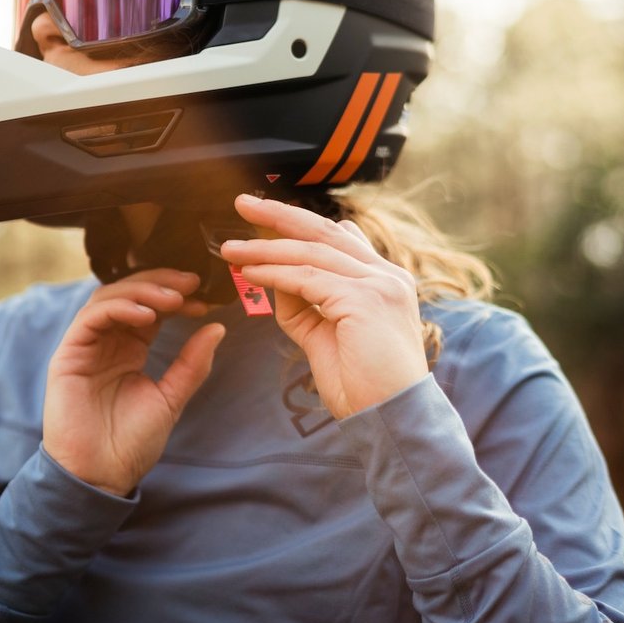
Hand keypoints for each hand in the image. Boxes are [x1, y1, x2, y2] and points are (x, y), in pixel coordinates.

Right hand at [43, 269, 225, 495]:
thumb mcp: (171, 399)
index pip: (151, 308)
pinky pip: (91, 318)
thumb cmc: (131, 443)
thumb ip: (192, 364)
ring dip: (142, 292)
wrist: (101, 475)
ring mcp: (86, 346)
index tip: (204, 297)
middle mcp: (107, 342)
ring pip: (109, 298)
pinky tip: (146, 316)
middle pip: (130, 294)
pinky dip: (119, 309)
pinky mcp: (68, 354)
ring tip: (173, 299)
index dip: (176, 297)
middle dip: (161, 283)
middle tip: (191, 283)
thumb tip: (217, 328)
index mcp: (129, 349)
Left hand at [219, 194, 426, 418]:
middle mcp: (386, 276)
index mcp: (384, 281)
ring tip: (230, 248)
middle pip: (324, 231)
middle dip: (279, 215)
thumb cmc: (363, 386)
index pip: (339, 239)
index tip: (264, 220)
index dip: (299, 226)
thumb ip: (305, 304)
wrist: (393, 420)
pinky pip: (307, 279)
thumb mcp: (326, 335)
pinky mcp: (364, 300)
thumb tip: (275, 278)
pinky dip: (273, 273)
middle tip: (243, 203)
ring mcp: (378, 284)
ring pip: (310, 253)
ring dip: (265, 247)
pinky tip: (248, 272)